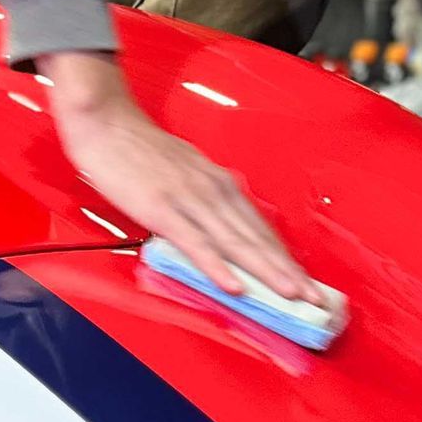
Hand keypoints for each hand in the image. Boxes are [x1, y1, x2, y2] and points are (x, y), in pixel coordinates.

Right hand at [39, 51, 320, 300]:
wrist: (107, 121)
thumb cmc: (139, 149)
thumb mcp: (184, 173)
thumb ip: (203, 200)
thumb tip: (219, 229)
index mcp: (219, 183)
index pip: (259, 228)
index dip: (284, 258)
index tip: (306, 283)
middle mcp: (213, 191)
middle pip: (257, 239)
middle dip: (288, 272)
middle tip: (315, 300)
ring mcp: (189, 200)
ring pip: (236, 244)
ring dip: (267, 272)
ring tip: (291, 296)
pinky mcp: (163, 209)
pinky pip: (196, 244)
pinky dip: (217, 267)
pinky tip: (235, 286)